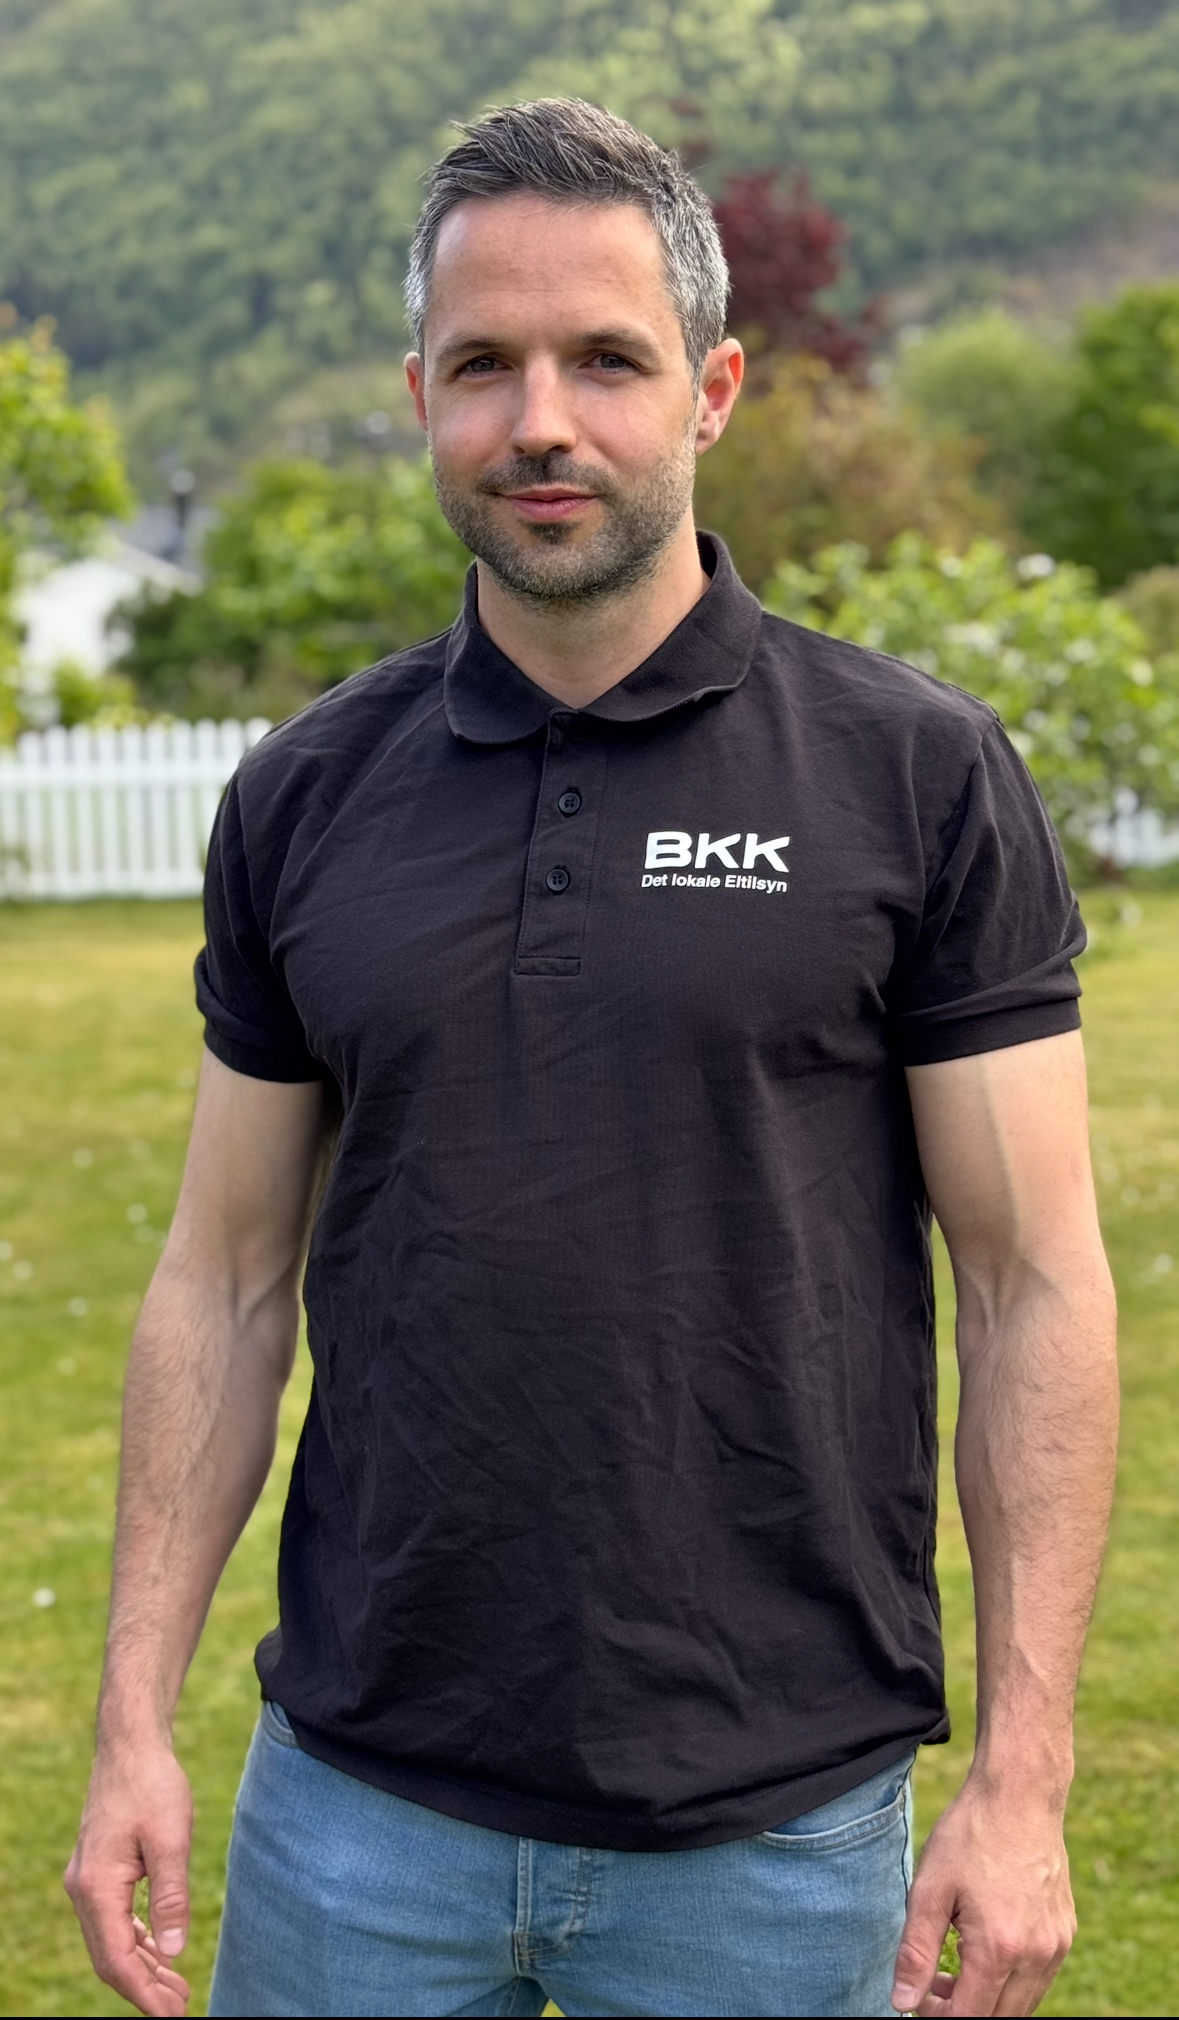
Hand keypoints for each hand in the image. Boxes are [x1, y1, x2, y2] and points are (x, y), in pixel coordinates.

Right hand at [64, 1740, 193, 2017]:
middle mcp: (83, 1890)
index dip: (144, 1994)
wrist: (131, 1745)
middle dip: (144, 1988)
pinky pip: (114, 1920)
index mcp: (96, 1888)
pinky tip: (159, 1952)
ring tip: (176, 1988)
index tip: (172, 2015)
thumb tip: (173, 1952)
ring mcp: (88, 1881)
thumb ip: (171, 1897)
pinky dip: (137, 1941)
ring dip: (142, 1967)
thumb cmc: (153, 1785)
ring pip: (112, 1941)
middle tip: (180, 2007)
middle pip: (111, 1958)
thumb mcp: (171, 1839)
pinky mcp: (99, 1871)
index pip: (117, 1960)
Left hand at [890, 1773, 1075, 2015]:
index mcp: (999, 1949)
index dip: (938, 2018)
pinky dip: (1010, 1982)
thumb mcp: (929, 1889)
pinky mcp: (1065, 1934)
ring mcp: (1056, 1947)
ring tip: (956, 1968)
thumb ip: (915, 1952)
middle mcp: (1036, 1956)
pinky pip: (1038, 1980)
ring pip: (1022, 2005)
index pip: (969, 2019)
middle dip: (962, 2013)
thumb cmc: (970, 1835)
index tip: (917, 1998)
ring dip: (988, 2001)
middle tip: (933, 1985)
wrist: (1020, 1794)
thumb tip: (901, 2003)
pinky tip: (985, 1949)